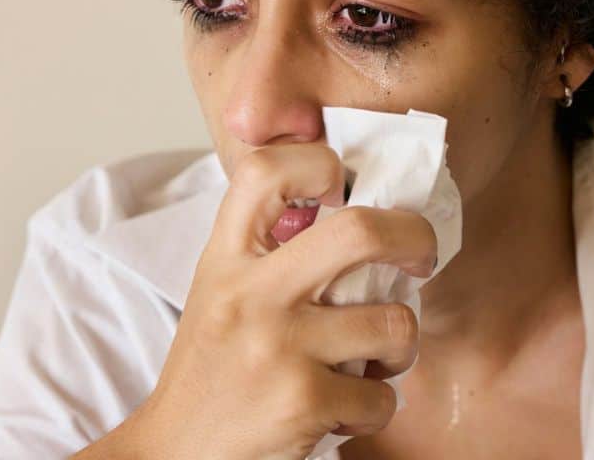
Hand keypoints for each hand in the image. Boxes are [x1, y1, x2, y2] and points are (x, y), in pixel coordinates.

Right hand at [131, 141, 438, 459]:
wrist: (174, 453)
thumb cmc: (213, 369)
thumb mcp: (221, 290)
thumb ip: (269, 249)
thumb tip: (354, 206)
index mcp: (227, 257)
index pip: (266, 169)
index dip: (319, 162)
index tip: (344, 188)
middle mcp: (251, 294)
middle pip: (360, 230)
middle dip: (414, 239)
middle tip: (419, 257)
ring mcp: (278, 348)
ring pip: (394, 322)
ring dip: (400, 346)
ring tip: (374, 359)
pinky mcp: (302, 403)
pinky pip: (383, 396)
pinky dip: (375, 407)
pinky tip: (344, 410)